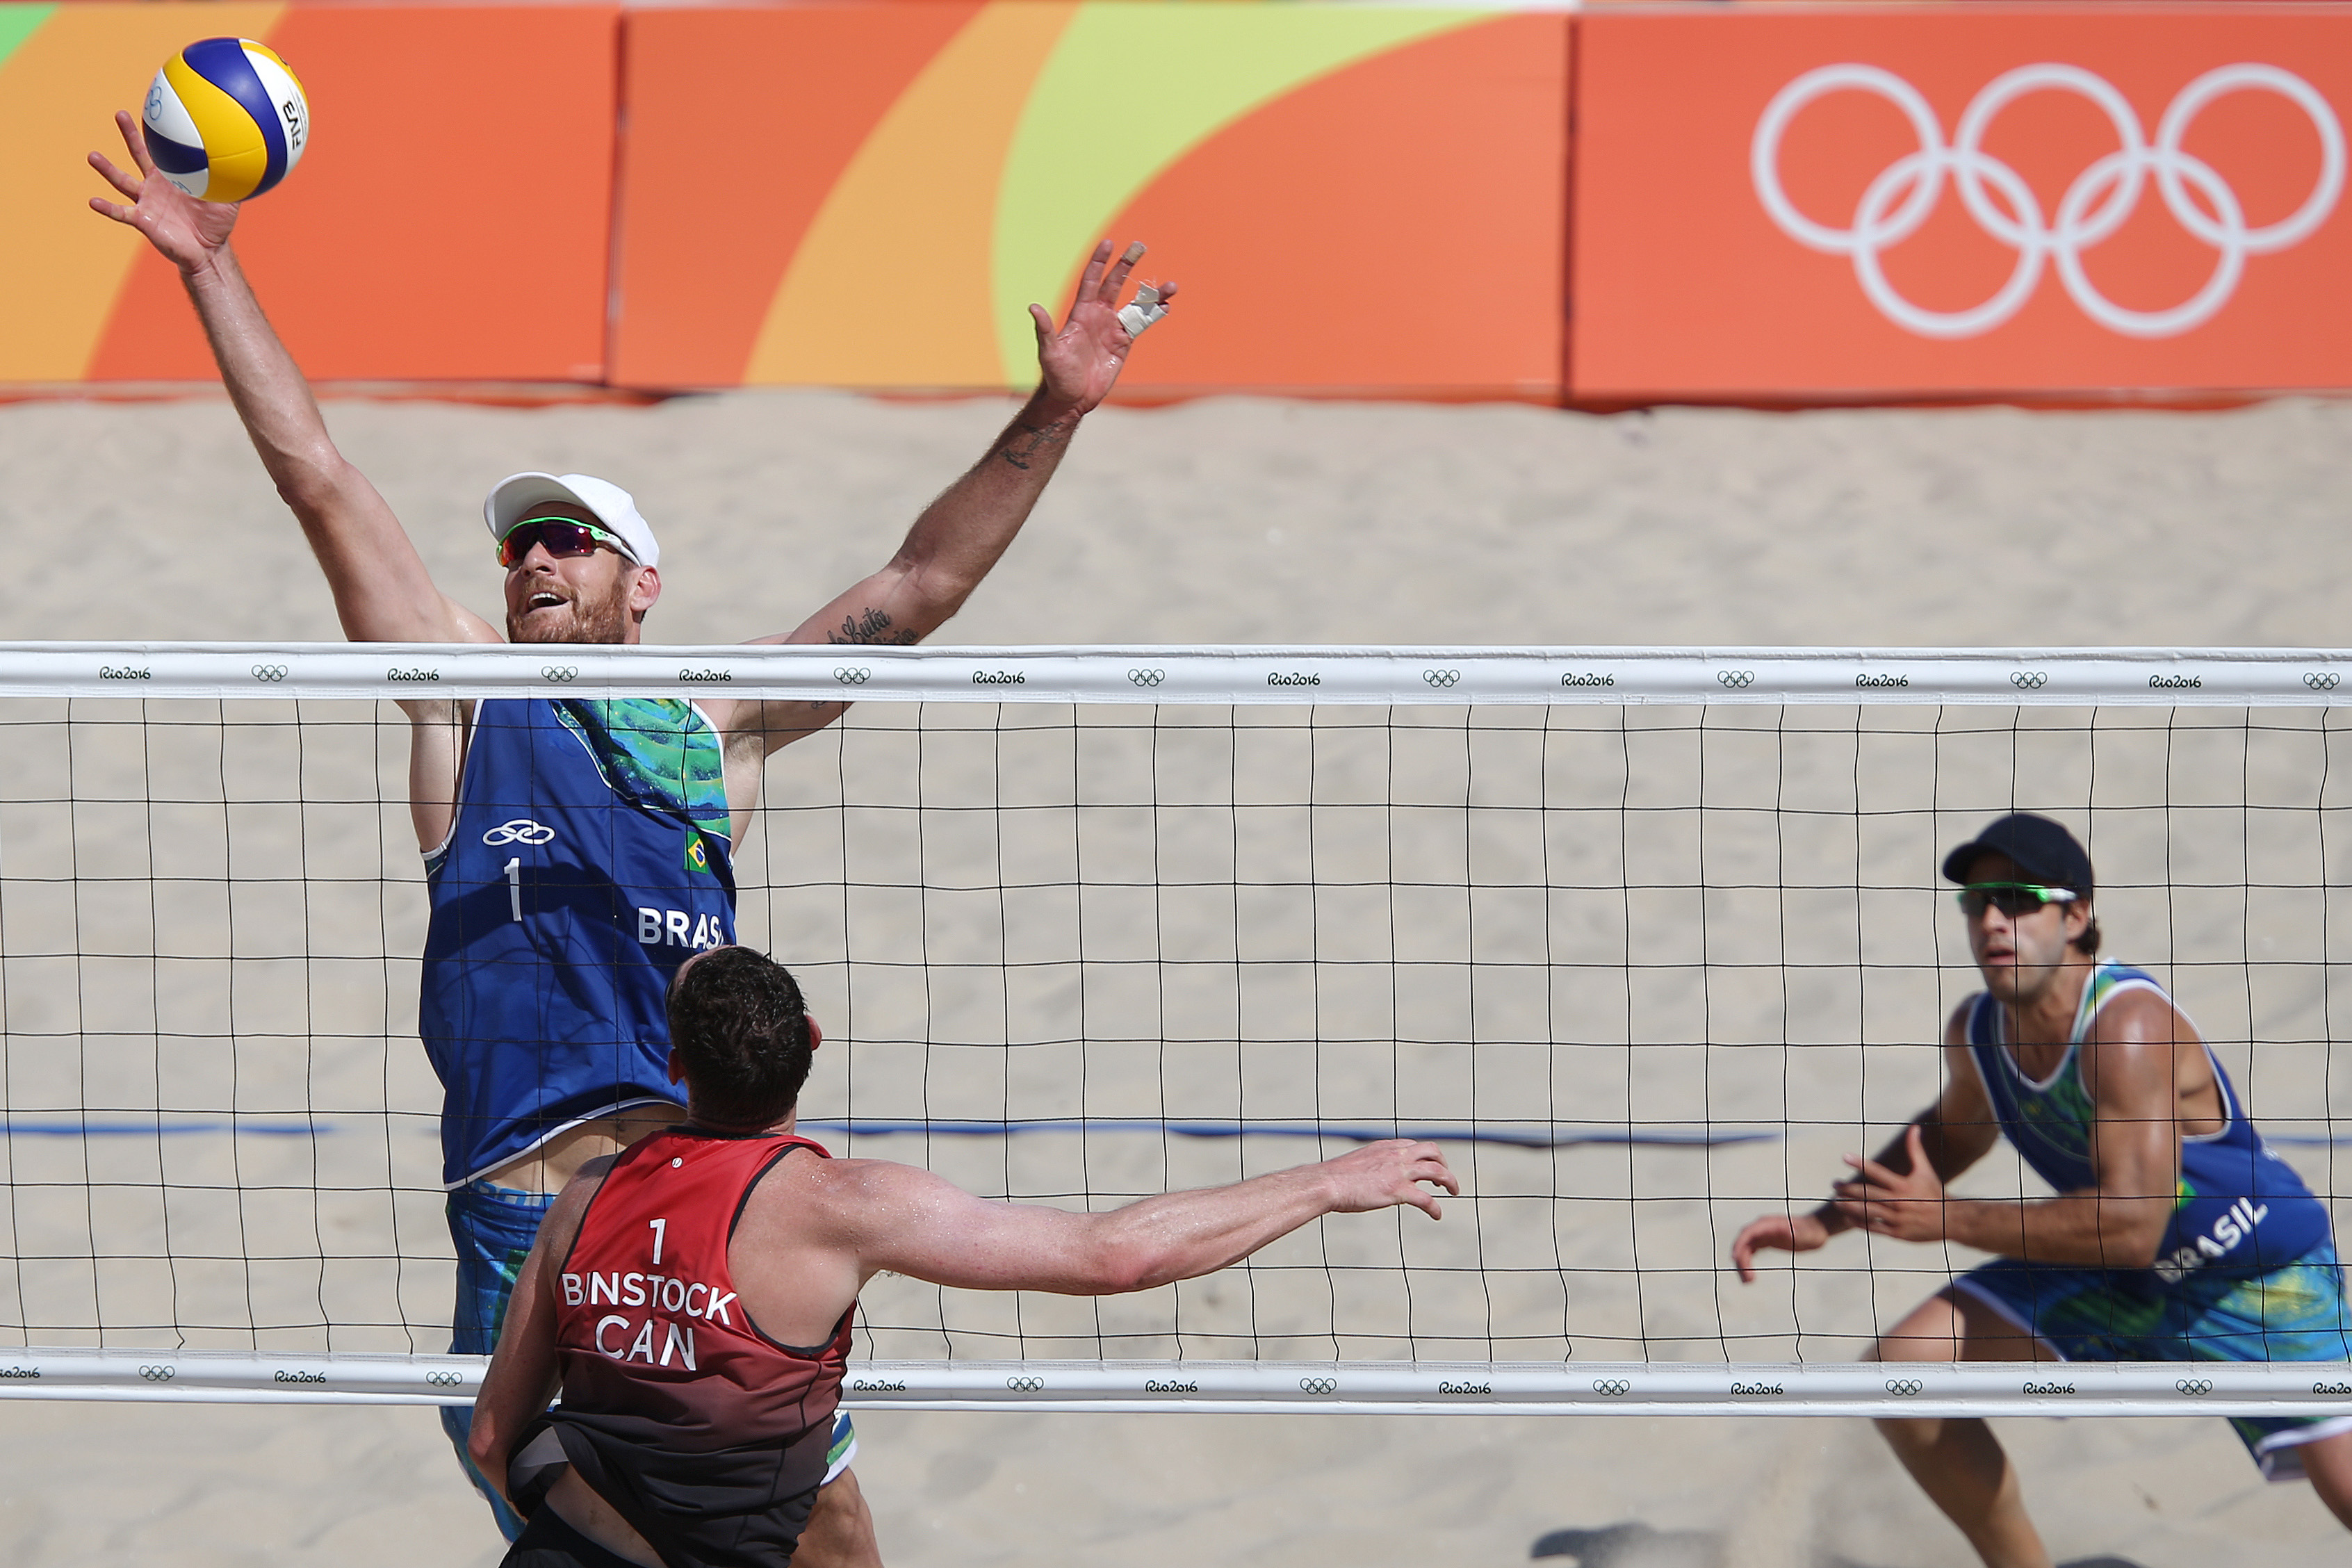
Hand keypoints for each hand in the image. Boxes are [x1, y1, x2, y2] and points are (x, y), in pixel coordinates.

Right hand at [89, 110, 236, 271]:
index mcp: (173, 176)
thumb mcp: (228, 199)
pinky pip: (121, 213)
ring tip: (92, 156)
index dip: (158, 131)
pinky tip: (93, 201)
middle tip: (119, 114)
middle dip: (130, 134)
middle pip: (139, 154)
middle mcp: (155, 185)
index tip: (152, 108)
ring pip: (123, 181)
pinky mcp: (142, 220)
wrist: (208, 251)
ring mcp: (146, 202)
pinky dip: (107, 208)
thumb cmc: (217, 223)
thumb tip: (251, 161)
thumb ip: (234, 181)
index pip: (163, 148)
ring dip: (107, 169)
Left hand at [1028, 240, 1176, 417]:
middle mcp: (1098, 316)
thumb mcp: (1049, 352)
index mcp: (1081, 313)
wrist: (1071, 398)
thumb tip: (1034, 308)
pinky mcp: (1123, 344)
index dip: (1099, 262)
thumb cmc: (1056, 375)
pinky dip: (1154, 315)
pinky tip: (1167, 306)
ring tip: (1171, 286)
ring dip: (1151, 293)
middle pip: (1115, 284)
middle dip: (1127, 264)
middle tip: (1141, 245)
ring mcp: (1112, 329)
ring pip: (1135, 304)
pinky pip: (1142, 325)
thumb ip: (1045, 330)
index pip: (1092, 281)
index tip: (1108, 243)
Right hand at [1318, 1140, 1457, 1219]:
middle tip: (1445, 1178)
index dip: (1424, 1157)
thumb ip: (1370, 1165)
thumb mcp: (1356, 1163)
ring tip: (1453, 1192)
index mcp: (1386, 1147)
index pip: (1414, 1145)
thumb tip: (1368, 1176)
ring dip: (1450, 1181)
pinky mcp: (1398, 1191)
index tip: (1426, 1167)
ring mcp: (1399, 1172)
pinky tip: (1437, 1215)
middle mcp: (1396, 1155)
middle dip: (1443, 1163)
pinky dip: (1435, 1208)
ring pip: (1437, 1171)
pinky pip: (1426, 1199)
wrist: (1327, 1183)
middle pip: (1432, 1151)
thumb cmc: (1335, 1177)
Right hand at [1730, 1210, 1832, 1282]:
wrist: (1815, 1229)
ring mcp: (1762, 1235)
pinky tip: (1748, 1275)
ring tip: (1747, 1282)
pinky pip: (1750, 1252)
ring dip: (1742, 1264)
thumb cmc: (1812, 1232)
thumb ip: (1795, 1232)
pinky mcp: (1765, 1242)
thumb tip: (1786, 1231)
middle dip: (1741, 1260)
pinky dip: (1747, 1263)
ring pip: (1745, 1249)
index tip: (1735, 1258)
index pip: (1748, 1233)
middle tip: (1747, 1280)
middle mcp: (1761, 1228)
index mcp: (1768, 1224)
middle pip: (1743, 1243)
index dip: (1739, 1244)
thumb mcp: (1806, 1234)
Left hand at [1830, 1124, 1947, 1243]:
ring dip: (1848, 1206)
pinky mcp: (1897, 1233)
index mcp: (1904, 1185)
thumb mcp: (1925, 1170)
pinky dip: (1859, 1223)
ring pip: (1867, 1212)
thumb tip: (1915, 1127)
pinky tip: (1847, 1217)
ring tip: (1835, 1201)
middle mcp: (1899, 1202)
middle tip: (1834, 1184)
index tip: (1844, 1156)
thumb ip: (1915, 1149)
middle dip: (1848, 1189)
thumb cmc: (1935, 1192)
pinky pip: (1873, 1228)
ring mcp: (1897, 1219)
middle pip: (1867, 1193)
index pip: (1877, 1172)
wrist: (1952, 1221)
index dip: (1860, 1163)